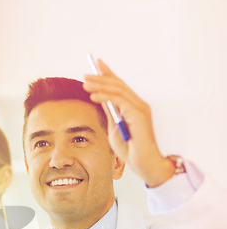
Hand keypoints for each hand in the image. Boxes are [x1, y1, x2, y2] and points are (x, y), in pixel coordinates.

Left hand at [83, 60, 174, 186]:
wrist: (143, 164)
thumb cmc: (131, 149)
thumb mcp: (115, 128)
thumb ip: (110, 112)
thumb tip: (101, 98)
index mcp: (133, 106)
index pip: (120, 85)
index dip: (108, 73)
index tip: (96, 64)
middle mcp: (139, 104)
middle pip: (118, 84)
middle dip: (101, 77)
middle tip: (85, 75)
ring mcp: (140, 108)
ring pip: (119, 90)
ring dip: (100, 85)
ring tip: (86, 84)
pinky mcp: (139, 115)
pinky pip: (120, 101)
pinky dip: (106, 96)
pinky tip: (94, 96)